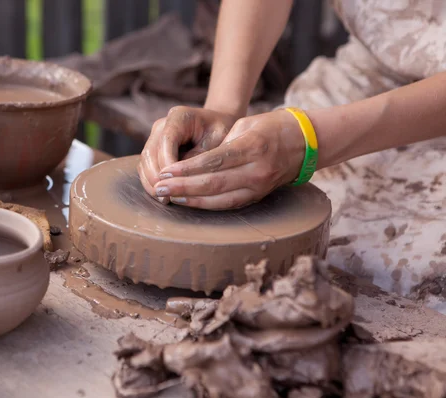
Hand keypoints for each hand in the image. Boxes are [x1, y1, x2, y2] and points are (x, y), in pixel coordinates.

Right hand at [138, 106, 238, 202]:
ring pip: (144, 161)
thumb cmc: (222, 133)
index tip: (174, 184)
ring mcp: (155, 137)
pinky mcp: (154, 149)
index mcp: (179, 117)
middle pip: (150, 152)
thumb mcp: (219, 142)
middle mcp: (162, 125)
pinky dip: (150, 182)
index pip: (166, 140)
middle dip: (156, 176)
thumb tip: (181, 178)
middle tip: (166, 197)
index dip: (167, 163)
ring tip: (163, 199)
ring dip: (151, 182)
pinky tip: (161, 195)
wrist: (218, 127)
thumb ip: (200, 158)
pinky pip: (146, 167)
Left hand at [152, 110, 305, 209]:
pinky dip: (206, 205)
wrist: (305, 142)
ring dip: (191, 199)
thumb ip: (221, 143)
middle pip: (213, 183)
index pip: (214, 161)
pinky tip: (188, 202)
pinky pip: (228, 204)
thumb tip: (193, 162)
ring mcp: (258, 186)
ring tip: (168, 197)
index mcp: (253, 147)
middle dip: (183, 187)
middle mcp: (257, 170)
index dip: (187, 169)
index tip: (166, 171)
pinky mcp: (257, 196)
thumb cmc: (271, 127)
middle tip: (159, 187)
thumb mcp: (246, 125)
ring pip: (219, 199)